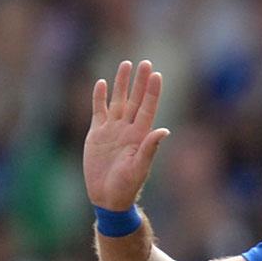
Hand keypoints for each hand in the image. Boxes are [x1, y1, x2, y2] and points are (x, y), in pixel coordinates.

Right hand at [85, 60, 169, 211]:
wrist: (106, 198)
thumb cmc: (126, 187)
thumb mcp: (139, 168)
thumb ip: (149, 148)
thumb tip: (164, 130)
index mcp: (140, 135)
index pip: (147, 108)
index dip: (152, 92)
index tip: (156, 75)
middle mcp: (127, 129)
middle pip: (135, 100)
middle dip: (140, 82)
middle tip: (145, 63)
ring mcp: (112, 130)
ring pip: (117, 101)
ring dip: (121, 83)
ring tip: (126, 64)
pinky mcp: (97, 134)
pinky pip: (98, 111)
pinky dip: (99, 97)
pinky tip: (101, 83)